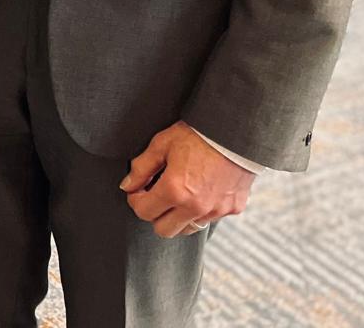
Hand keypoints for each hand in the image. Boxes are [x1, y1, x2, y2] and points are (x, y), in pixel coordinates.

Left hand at [120, 121, 255, 236]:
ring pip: (187, 229)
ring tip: (177, 195)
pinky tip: (199, 192)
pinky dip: (200, 211)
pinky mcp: (232, 209)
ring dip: (177, 217)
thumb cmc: (197, 135)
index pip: (144, 213)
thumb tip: (127, 185)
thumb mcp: (161, 144)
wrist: (235, 132)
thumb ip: (141, 168)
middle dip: (154, 214)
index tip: (138, 191)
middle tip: (155, 195)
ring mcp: (216, 210)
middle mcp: (195, 207)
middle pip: (164, 230)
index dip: (136, 200)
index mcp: (175, 190)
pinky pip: (209, 219)